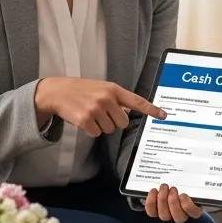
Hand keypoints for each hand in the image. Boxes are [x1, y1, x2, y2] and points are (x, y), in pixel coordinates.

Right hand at [33, 77, 166, 136]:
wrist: (57, 92)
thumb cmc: (82, 90)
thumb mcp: (102, 88)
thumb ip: (116, 99)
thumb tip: (126, 114)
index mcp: (114, 89)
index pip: (137, 101)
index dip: (151, 109)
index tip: (164, 115)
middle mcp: (107, 98)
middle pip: (122, 123)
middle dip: (114, 122)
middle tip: (102, 113)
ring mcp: (96, 109)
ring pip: (109, 130)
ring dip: (101, 126)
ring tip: (90, 113)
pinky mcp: (85, 119)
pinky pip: (96, 133)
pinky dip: (91, 130)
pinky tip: (83, 119)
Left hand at [143, 183, 202, 222]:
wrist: (170, 183)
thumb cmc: (183, 181)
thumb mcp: (191, 179)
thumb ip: (196, 178)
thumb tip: (203, 168)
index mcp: (194, 206)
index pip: (195, 213)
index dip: (188, 206)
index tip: (183, 194)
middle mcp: (181, 214)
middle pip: (179, 217)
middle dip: (173, 202)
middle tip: (173, 189)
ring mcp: (168, 214)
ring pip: (164, 216)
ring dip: (163, 200)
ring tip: (164, 187)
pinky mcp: (156, 212)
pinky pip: (152, 211)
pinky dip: (151, 201)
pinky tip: (154, 191)